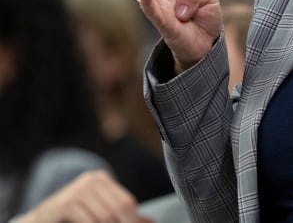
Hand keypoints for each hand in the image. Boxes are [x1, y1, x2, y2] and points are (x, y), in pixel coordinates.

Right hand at [17, 170, 151, 222]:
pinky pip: (91, 222)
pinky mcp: (67, 204)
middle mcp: (90, 180)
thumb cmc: (71, 218)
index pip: (126, 201)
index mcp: (101, 179)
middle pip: (118, 208)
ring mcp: (77, 190)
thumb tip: (149, 221)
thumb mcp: (97, 212)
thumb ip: (121, 214)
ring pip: (105, 218)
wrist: (38, 221)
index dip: (135, 219)